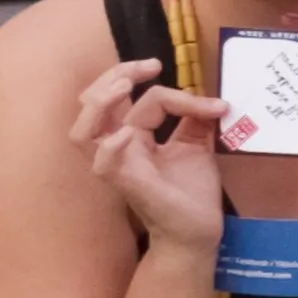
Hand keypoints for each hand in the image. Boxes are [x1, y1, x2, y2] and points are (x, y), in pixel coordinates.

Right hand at [74, 61, 222, 254]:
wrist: (198, 231)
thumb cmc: (191, 192)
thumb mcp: (196, 147)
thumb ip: (196, 121)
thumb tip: (211, 97)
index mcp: (134, 136)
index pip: (144, 101)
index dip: (177, 94)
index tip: (214, 105)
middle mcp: (118, 148)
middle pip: (94, 103)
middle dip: (115, 76)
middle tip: (148, 66)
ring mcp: (117, 166)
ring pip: (82, 131)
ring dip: (98, 104)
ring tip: (123, 86)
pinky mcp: (125, 184)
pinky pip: (102, 164)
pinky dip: (109, 147)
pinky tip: (127, 135)